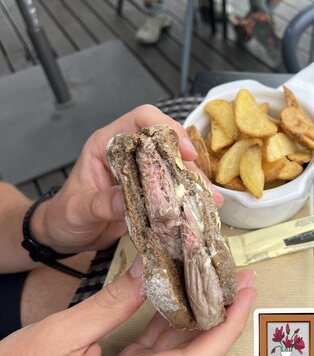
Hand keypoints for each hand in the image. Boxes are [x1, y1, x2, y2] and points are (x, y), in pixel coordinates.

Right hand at [0, 264, 254, 355]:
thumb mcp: (62, 332)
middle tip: (237, 284)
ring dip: (196, 330)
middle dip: (219, 325)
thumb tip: (151, 271)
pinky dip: (168, 337)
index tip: (243, 296)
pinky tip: (177, 308)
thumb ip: (113, 302)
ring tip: (215, 291)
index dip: (223, 331)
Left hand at [33, 105, 220, 253]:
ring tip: (209, 200)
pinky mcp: (146, 192)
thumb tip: (126, 200)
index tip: (184, 151)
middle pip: (164, 144)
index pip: (140, 120)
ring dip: (191, 182)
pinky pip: (170, 188)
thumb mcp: (78, 211)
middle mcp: (126, 153)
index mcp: (106, 145)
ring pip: (172, 167)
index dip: (166, 128)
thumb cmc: (63, 217)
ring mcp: (138, 172)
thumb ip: (100, 204)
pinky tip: (200, 208)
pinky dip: (185, 197)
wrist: (64, 236)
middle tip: (202, 185)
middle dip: (187, 162)